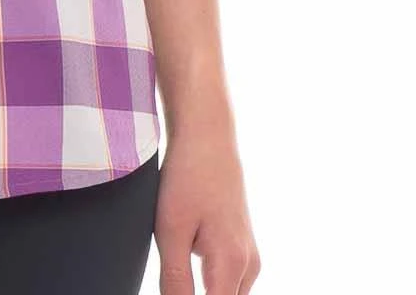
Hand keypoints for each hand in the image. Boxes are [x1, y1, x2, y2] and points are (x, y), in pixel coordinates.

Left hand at [156, 127, 259, 294]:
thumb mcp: (170, 229)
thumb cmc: (187, 178)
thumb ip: (175, 278)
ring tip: (179, 256)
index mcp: (231, 264)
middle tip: (174, 272)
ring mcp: (249, 258)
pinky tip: (190, 255)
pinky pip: (228, 281)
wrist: (208, 139)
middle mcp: (248, 266)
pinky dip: (210, 281)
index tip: (175, 285)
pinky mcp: (244, 249)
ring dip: (205, 291)